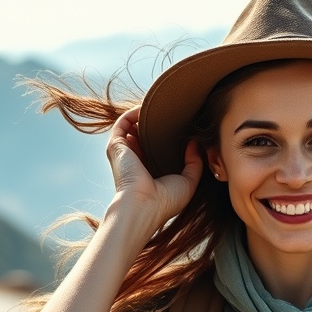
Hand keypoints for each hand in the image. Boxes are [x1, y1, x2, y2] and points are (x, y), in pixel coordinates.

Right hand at [106, 106, 202, 223]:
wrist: (143, 206)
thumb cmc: (165, 201)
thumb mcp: (188, 182)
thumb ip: (194, 163)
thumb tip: (195, 142)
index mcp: (150, 170)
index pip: (157, 148)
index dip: (169, 135)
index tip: (184, 124)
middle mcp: (135, 160)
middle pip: (144, 135)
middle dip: (158, 123)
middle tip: (176, 112)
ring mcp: (124, 152)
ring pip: (133, 126)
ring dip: (146, 115)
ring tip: (164, 105)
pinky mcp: (116, 145)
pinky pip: (123, 121)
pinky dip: (135, 112)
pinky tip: (151, 107)